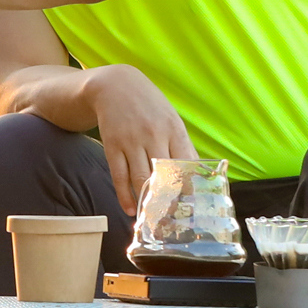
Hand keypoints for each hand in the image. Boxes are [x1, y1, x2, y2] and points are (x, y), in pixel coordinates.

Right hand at [83, 65, 195, 213]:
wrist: (115, 85)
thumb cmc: (148, 105)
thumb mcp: (170, 119)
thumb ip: (182, 145)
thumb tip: (195, 174)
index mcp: (174, 129)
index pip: (186, 165)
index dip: (190, 188)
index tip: (192, 207)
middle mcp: (153, 135)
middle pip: (163, 176)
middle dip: (168, 201)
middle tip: (172, 221)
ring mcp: (131, 140)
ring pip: (140, 179)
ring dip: (146, 202)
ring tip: (151, 219)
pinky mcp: (112, 145)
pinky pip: (119, 176)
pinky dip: (124, 196)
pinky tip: (130, 209)